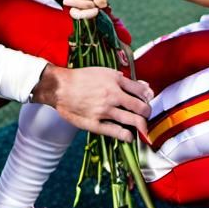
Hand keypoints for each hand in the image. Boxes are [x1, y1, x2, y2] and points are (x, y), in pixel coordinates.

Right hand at [31, 64, 152, 141]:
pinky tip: (129, 136)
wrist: (59, 87)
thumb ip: (122, 79)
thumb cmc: (80, 78)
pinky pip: (116, 132)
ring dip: (141, 124)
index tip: (147, 100)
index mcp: (115, 80)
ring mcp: (105, 110)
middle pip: (141, 107)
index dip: (148, 97)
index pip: (142, 90)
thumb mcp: (104, 72)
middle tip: (146, 115)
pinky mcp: (95, 123)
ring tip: (142, 127)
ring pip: (132, 120)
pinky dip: (127, 135)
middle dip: (148, 112)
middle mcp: (113, 95)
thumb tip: (142, 86)